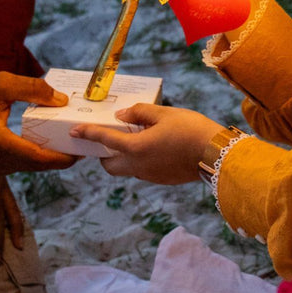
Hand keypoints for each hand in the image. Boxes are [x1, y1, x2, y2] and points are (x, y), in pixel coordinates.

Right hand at [0, 72, 76, 175]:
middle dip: (61, 158)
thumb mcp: (2, 83)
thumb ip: (33, 89)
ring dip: (49, 160)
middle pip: (38, 166)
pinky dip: (35, 158)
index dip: (64, 157)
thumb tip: (61, 100)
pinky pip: (18, 166)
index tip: (82, 151)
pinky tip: (47, 146)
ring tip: (69, 145)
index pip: (39, 157)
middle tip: (83, 147)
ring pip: (29, 168)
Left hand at [69, 103, 224, 183]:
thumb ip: (140, 112)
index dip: (88, 133)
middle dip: (103, 154)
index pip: (104, 140)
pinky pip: (142, 170)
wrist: (216, 154)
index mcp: (135, 148)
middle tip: (107, 138)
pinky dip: (139, 160)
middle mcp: (138, 166)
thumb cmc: (190, 129)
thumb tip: (122, 115)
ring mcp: (150, 176)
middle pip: (109, 166)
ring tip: (133, 138)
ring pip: (126, 169)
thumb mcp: (164, 114)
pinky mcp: (162, 180)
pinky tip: (152, 146)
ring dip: (122, 157)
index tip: (75, 132)